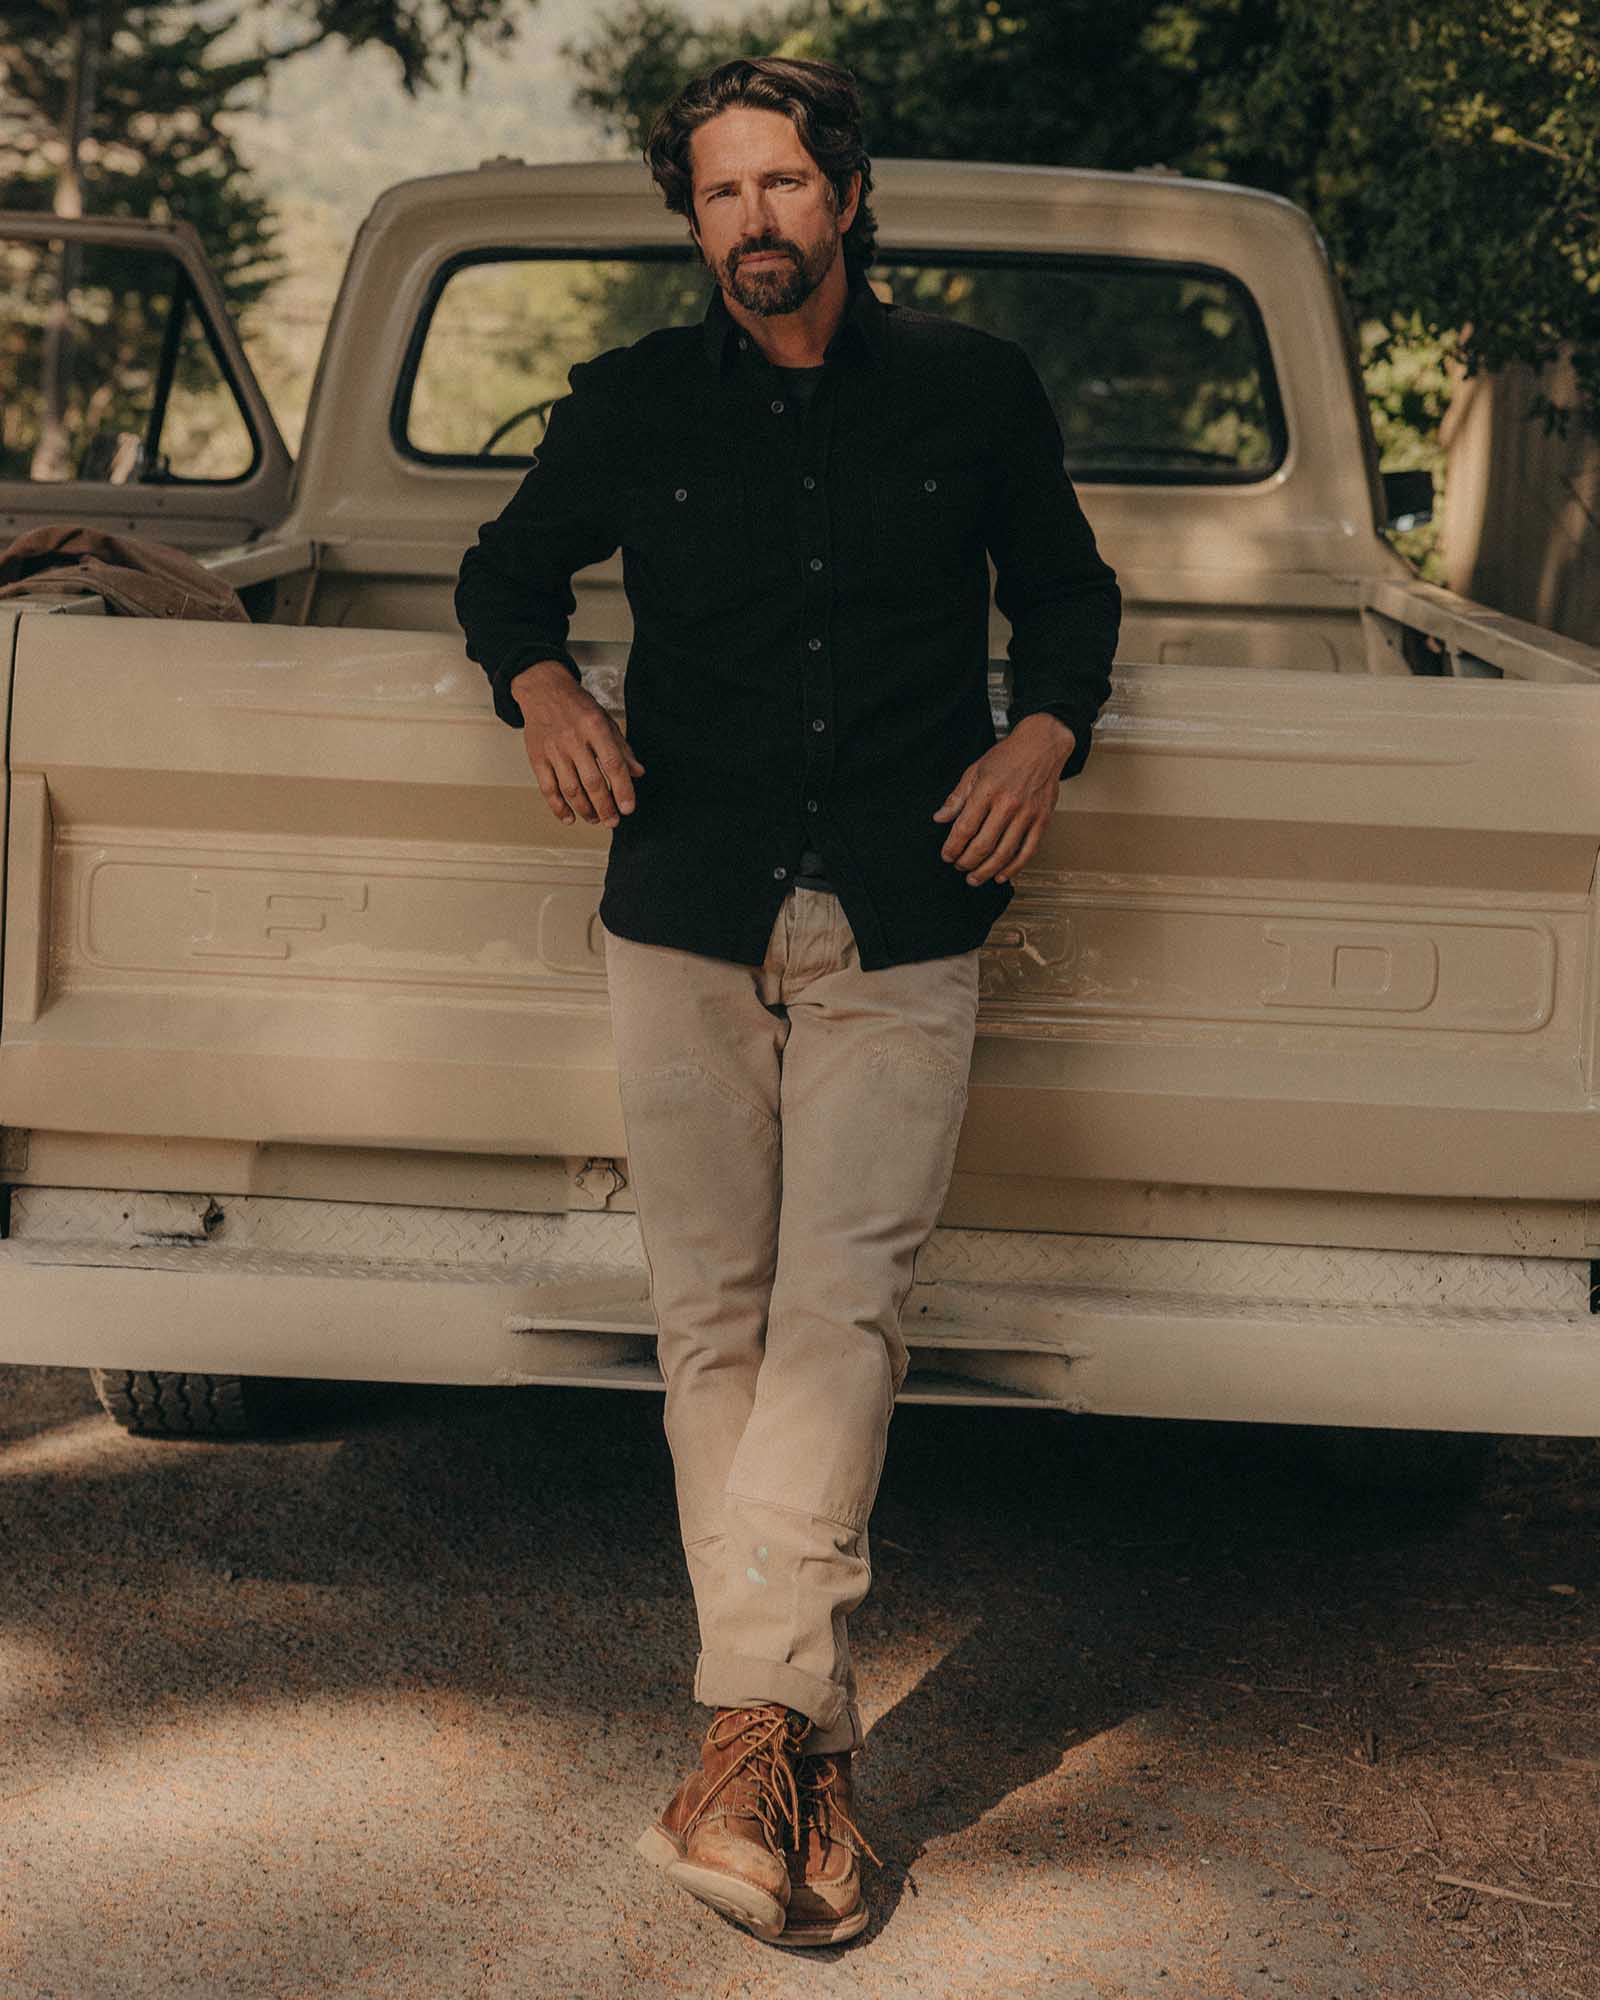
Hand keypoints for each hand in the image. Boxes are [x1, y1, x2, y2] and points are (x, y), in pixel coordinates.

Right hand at [509, 659, 644, 828]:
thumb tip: (637, 773)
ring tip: (596, 819)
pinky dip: (558, 807)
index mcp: (595, 728)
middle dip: (605, 807)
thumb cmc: (576, 705)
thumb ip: (622, 748)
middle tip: (613, 821)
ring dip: (585, 810)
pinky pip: (548, 788)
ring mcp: (554, 750)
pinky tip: (570, 817)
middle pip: (592, 782)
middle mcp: (574, 740)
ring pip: (570, 789)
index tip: (628, 808)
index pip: (613, 764)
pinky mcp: (538, 758)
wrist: (543, 690)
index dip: (623, 789)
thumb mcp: (605, 720)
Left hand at [931, 713, 1074, 884]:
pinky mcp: (1042, 820)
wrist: (1042, 746)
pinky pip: (1028, 851)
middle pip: (983, 845)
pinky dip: (1014, 868)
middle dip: (966, 862)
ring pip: (1004, 853)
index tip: (946, 855)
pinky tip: (1002, 876)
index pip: (964, 827)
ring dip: (986, 870)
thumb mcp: (975, 770)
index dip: (952, 847)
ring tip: (974, 878)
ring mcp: (1027, 814)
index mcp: (987, 790)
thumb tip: (940, 818)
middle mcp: (1008, 804)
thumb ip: (957, 797)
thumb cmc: (1008, 756)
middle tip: (959, 867)